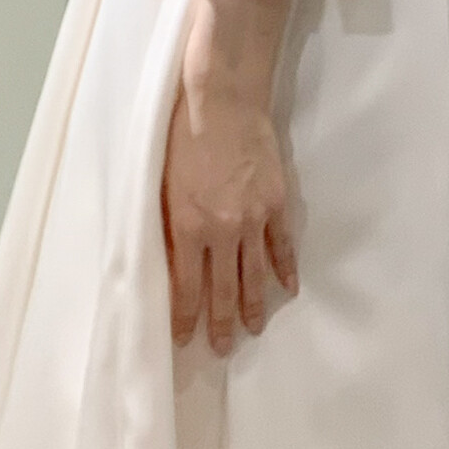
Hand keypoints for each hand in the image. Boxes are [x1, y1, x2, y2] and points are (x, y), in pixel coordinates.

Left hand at [162, 70, 297, 354]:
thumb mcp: (163, 184)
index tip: (185, 340)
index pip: (188, 287)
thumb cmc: (182, 135)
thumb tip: (176, 261)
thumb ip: (172, 225)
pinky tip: (286, 288)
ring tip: (253, 328)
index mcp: (189, 226)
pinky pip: (282, 246)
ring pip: (254, 275)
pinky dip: (285, 269)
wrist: (222, 100)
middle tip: (223, 349)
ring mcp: (255, 218)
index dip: (186, 318)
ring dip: (253, 305)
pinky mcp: (277, 202)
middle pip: (223, 290)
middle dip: (221, 324)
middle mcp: (224, 231)